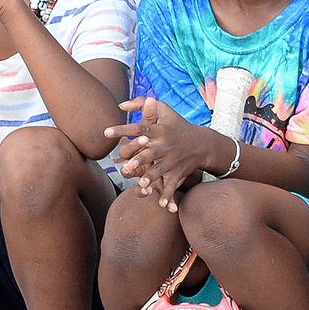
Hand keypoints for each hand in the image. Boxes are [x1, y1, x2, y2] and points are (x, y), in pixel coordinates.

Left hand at [105, 96, 226, 210]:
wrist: (202, 143)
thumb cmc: (177, 125)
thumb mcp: (164, 110)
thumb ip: (141, 104)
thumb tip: (120, 105)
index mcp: (160, 131)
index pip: (139, 129)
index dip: (123, 129)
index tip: (106, 132)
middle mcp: (165, 146)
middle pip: (150, 153)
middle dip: (139, 160)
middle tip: (126, 167)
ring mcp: (172, 160)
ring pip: (160, 171)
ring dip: (151, 178)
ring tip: (142, 185)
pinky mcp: (178, 172)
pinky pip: (172, 185)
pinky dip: (169, 196)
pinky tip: (163, 205)